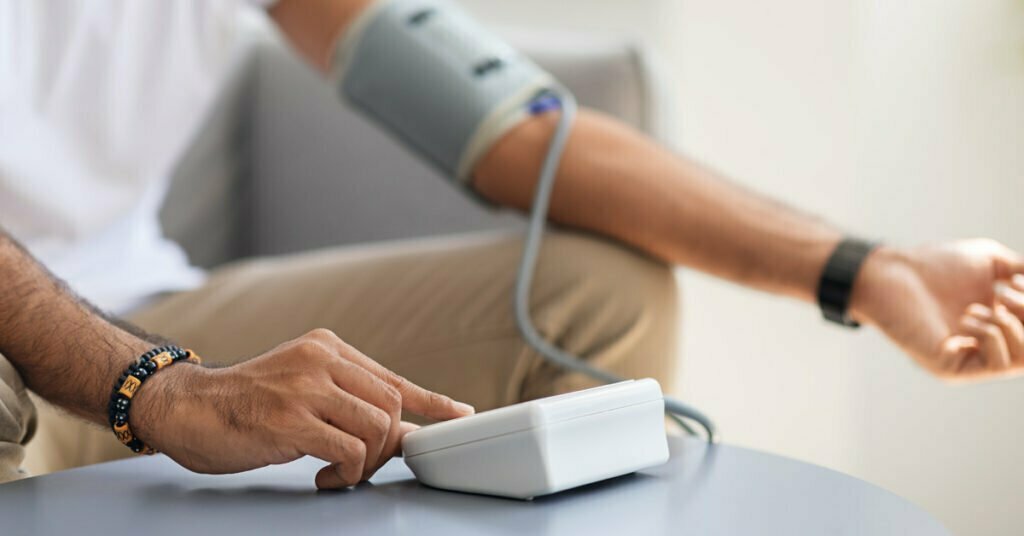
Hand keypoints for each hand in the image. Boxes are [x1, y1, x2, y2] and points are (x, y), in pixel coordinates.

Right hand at [132, 329, 473, 488]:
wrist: (185, 407)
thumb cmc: (245, 404)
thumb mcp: (303, 388)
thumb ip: (350, 401)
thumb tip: (404, 430)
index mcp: (328, 347)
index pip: (393, 378)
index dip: (431, 401)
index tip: (459, 415)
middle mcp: (321, 359)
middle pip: (391, 407)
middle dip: (389, 445)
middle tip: (364, 466)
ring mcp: (306, 387)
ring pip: (376, 429)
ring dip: (367, 463)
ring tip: (341, 473)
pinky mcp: (291, 419)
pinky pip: (350, 451)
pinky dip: (347, 473)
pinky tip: (323, 478)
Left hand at [852, 239, 1023, 379]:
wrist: (893, 273)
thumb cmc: (936, 264)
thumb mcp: (994, 262)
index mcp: (1001, 324)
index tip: (1016, 284)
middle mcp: (988, 346)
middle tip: (1006, 291)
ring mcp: (971, 360)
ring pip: (1022, 361)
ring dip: (1013, 325)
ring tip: (987, 303)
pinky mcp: (952, 369)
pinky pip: (996, 364)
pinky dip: (992, 335)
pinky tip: (968, 317)